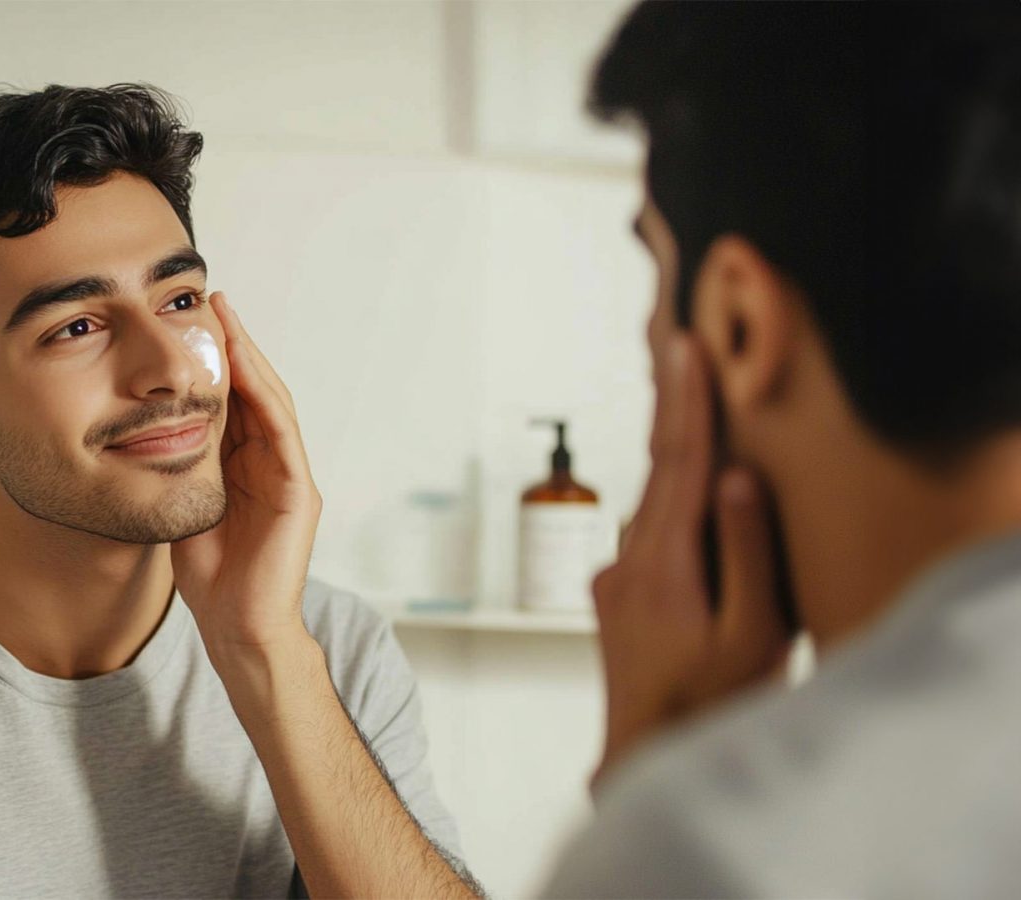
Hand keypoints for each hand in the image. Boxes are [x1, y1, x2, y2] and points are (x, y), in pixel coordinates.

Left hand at [172, 291, 322, 659]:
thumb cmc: (209, 576)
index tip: (190, 321)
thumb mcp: (183, 503)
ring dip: (250, 359)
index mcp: (244, 467)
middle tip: (211, 301)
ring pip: (272, 402)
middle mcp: (271, 464)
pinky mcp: (300, 494)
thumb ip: (180, 463)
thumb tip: (149, 421)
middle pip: (253, 391)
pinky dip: (265, 397)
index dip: (214, 361)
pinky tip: (247, 368)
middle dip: (234, 345)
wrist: (237, 629)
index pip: (231, 401)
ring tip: (228, 320)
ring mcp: (290, 477)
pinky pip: (283, 433)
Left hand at [589, 333, 793, 788]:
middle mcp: (628, 561)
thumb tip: (738, 478)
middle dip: (672, 403)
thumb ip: (745, 553)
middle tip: (677, 342)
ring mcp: (613, 576)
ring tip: (679, 392)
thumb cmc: (710, 703)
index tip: (686, 347)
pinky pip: (642, 526)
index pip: (681, 463)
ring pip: (647, 496)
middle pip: (657, 466)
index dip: (687, 402)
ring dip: (667, 446)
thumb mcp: (750, 635)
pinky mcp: (612, 591)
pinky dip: (662, 493)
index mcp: (665, 564)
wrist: (646, 756)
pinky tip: (677, 485)